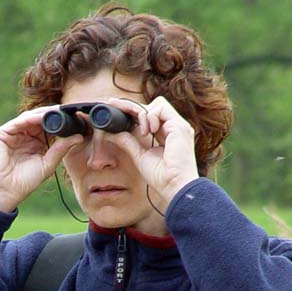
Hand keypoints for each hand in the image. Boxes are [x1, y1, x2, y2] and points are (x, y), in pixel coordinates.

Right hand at [0, 107, 82, 212]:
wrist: (5, 191)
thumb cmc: (25, 182)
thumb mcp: (47, 164)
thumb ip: (61, 149)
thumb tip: (78, 137)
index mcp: (35, 143)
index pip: (47, 127)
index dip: (59, 121)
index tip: (74, 117)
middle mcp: (23, 136)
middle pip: (38, 120)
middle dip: (51, 114)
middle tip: (66, 110)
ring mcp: (12, 134)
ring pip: (28, 118)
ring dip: (42, 114)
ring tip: (55, 111)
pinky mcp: (1, 134)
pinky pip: (17, 122)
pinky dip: (29, 119)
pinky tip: (40, 118)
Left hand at [101, 95, 200, 211]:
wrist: (174, 186)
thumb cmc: (162, 176)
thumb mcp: (140, 156)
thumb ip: (128, 142)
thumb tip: (112, 133)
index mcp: (167, 134)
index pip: (149, 115)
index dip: (132, 110)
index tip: (114, 106)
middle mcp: (174, 127)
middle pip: (152, 106)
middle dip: (132, 106)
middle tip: (115, 106)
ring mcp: (178, 125)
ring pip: (158, 104)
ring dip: (145, 115)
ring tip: (144, 133)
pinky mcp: (179, 126)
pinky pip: (161, 109)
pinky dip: (151, 117)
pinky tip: (149, 132)